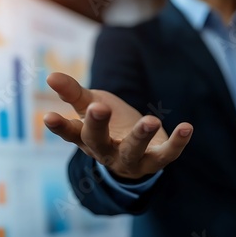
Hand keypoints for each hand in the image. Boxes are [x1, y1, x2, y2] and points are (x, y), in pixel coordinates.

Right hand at [44, 72, 193, 179]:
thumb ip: (74, 93)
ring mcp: (131, 160)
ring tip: (149, 120)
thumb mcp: (92, 105)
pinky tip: (186, 127)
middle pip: (99, 142)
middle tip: (99, 108)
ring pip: (132, 151)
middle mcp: (106, 153)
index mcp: (88, 139)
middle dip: (98, 126)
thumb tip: (50, 76)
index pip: (72, 133)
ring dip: (140, 136)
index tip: (49, 116)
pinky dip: (177, 143)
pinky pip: (166, 155)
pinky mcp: (155, 161)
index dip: (60, 127)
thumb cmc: (110, 124)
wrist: (136, 152)